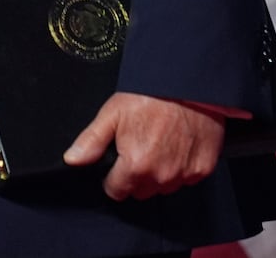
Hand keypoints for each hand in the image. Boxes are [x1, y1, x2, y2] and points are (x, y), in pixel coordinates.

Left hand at [62, 92, 224, 200]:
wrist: (188, 85)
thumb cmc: (149, 96)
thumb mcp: (112, 114)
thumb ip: (91, 141)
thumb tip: (72, 160)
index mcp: (136, 165)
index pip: (116, 191)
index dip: (113, 177)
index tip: (117, 162)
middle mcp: (161, 176)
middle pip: (140, 191)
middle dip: (136, 175)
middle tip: (138, 147)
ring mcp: (184, 174)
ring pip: (163, 187)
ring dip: (159, 173)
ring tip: (159, 143)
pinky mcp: (203, 169)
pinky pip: (186, 178)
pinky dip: (181, 167)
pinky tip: (177, 145)